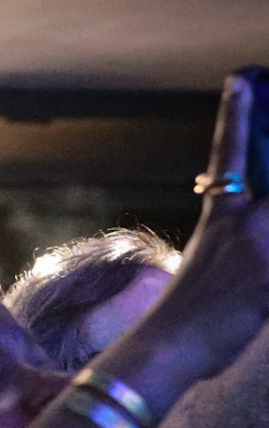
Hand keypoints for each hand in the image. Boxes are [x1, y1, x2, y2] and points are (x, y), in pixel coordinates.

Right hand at [138, 72, 268, 379]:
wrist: (168, 348)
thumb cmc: (187, 320)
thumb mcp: (210, 267)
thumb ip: (239, 244)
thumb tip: (255, 240)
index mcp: (221, 219)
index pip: (228, 155)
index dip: (235, 116)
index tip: (240, 80)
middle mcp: (243, 224)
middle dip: (267, 176)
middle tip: (258, 177)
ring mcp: (262, 248)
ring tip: (259, 258)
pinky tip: (266, 290)